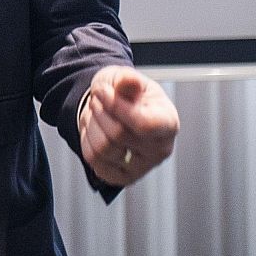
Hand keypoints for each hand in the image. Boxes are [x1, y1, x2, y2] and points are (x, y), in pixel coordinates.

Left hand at [78, 65, 177, 187]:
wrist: (117, 108)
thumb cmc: (127, 94)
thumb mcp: (126, 78)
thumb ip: (128, 80)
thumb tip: (128, 81)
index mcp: (168, 122)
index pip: (144, 124)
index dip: (117, 106)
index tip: (103, 91)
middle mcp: (160, 149)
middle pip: (118, 134)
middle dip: (99, 110)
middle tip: (98, 99)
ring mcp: (143, 167)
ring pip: (103, 149)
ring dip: (91, 124)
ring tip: (97, 113)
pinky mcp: (123, 177)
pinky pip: (94, 161)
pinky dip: (87, 141)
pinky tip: (96, 130)